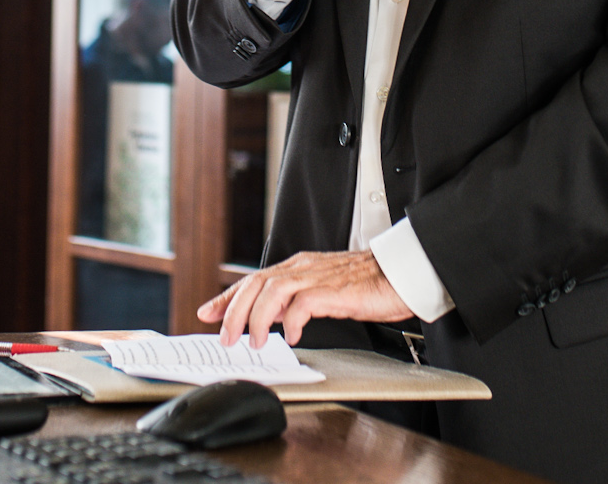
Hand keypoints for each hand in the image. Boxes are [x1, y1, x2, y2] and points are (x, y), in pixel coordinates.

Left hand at [197, 249, 413, 347]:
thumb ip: (295, 300)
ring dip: (257, 318)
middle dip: (234, 311)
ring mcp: (316, 277)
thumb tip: (273, 318)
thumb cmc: (366, 284)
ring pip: (271, 291)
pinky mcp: (333, 290)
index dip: (227, 297)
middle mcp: (302, 268)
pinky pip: (302, 304)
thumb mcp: (322, 291)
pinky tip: (292, 336)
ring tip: (254, 342)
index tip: (208, 312)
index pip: (253, 280)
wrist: (399, 272)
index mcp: (297, 267)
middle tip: (226, 337)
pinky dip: (291, 321)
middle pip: (255, 284)